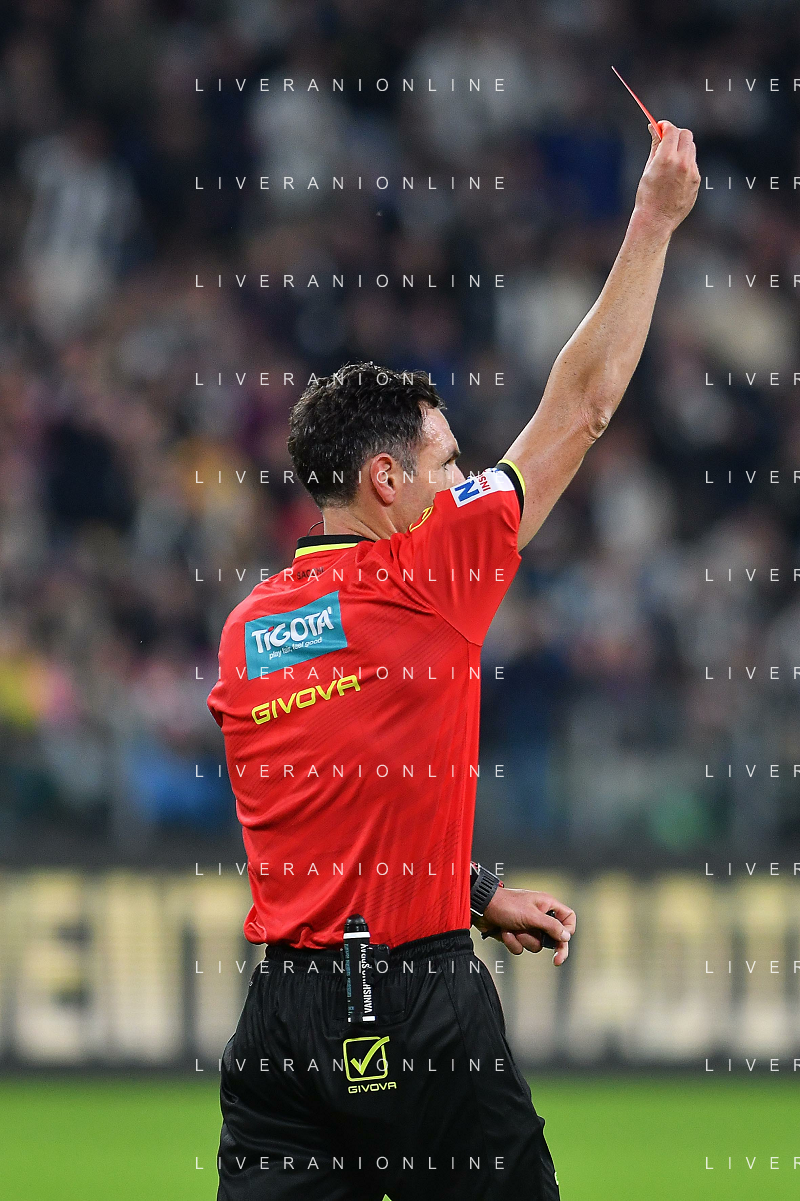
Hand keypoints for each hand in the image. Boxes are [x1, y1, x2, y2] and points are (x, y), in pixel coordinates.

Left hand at [475, 888, 575, 964]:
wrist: (482, 908)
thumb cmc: (506, 905)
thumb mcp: (531, 915)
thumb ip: (551, 926)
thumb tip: (566, 936)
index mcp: (546, 905)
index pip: (568, 917)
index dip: (569, 929)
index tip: (564, 940)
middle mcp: (539, 916)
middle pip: (554, 936)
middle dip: (549, 945)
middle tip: (557, 961)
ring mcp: (527, 927)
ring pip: (536, 944)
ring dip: (524, 939)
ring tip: (514, 929)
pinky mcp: (516, 935)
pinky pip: (521, 947)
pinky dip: (513, 942)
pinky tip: (505, 932)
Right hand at [634, 120, 699, 234]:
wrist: (656, 220)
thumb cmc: (647, 196)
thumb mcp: (648, 169)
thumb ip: (655, 146)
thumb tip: (654, 127)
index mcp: (666, 158)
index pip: (672, 130)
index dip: (666, 126)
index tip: (661, 127)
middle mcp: (682, 163)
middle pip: (686, 135)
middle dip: (676, 134)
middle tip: (667, 140)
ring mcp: (692, 172)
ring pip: (691, 148)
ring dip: (681, 148)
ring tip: (669, 161)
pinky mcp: (696, 180)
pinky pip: (693, 164)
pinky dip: (685, 163)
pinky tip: (674, 176)